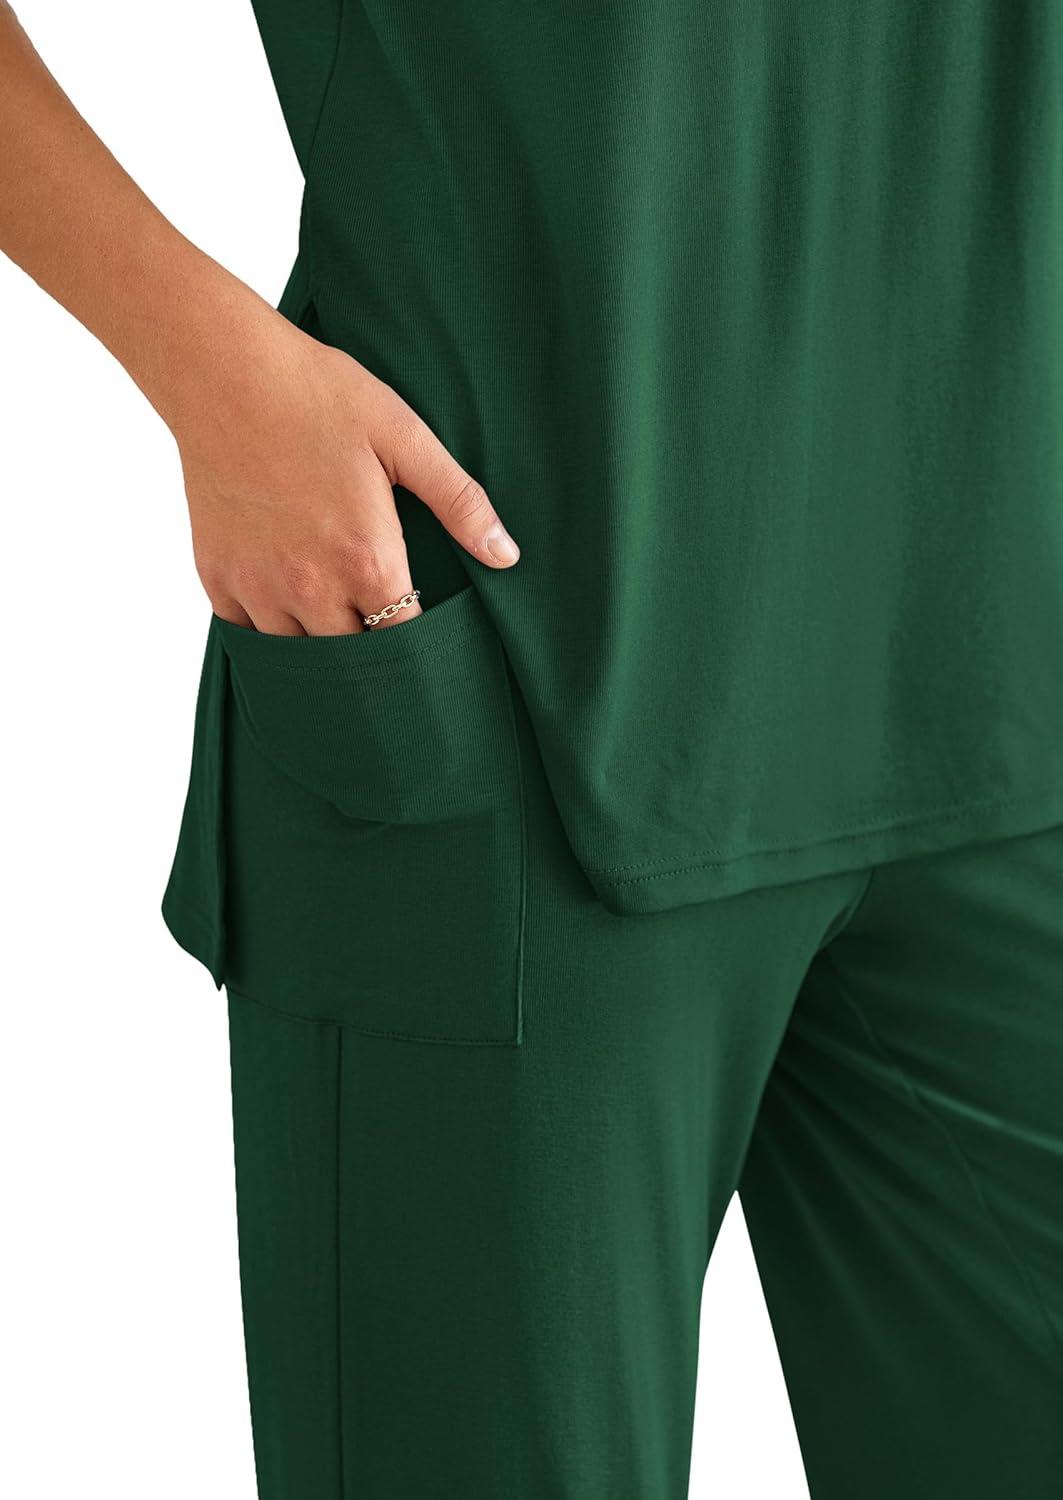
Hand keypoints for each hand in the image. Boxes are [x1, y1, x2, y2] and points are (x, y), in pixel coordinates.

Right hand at [171, 297, 519, 634]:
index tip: (428, 640)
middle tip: (384, 637)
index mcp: (365, 560)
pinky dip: (269, 632)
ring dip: (321, 646)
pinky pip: (245, 634)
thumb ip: (460, 502)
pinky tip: (288, 611)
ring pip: (296, 656)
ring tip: (339, 629)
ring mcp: (257, 585)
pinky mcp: (215, 575)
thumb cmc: (319, 394)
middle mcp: (309, 586)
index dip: (420, 647)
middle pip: (351, 660)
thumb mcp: (405, 437)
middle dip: (373, 655)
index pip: (404, 642)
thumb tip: (506, 555)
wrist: (222, 368)